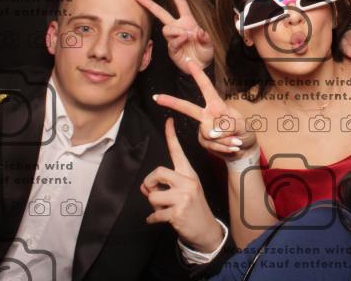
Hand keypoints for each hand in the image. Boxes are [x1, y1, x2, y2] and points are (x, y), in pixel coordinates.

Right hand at [135, 0, 213, 71]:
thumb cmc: (204, 52)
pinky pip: (172, 41)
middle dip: (149, 4)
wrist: (202, 66)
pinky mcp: (171, 49)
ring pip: (166, 28)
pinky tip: (185, 41)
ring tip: (187, 36)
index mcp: (188, 21)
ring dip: (176, 31)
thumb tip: (198, 31)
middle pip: (161, 12)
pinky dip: (179, 40)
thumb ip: (204, 37)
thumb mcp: (208, 43)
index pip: (180, 3)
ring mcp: (174, 38)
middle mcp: (178, 27)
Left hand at [141, 118, 223, 252]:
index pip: (178, 151)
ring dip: (154, 206)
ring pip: (153, 196)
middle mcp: (188, 182)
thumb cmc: (193, 208)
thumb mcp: (183, 192)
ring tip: (164, 209)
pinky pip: (155, 214)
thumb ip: (164, 186)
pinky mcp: (178, 212)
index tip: (168, 120)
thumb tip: (144, 187)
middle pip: (158, 172)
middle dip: (149, 184)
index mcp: (189, 174)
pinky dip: (153, 219)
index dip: (171, 136)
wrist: (206, 229)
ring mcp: (184, 197)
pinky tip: (159, 220)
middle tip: (152, 192)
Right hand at [153, 60, 255, 161]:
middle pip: (188, 108)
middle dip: (172, 102)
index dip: (198, 75)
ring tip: (236, 141)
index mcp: (217, 105)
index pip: (206, 88)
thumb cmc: (244, 132)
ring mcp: (204, 128)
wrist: (244, 150)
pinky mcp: (203, 141)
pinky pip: (210, 145)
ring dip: (225, 141)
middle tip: (157, 97)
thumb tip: (210, 133)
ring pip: (208, 134)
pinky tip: (232, 147)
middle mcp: (208, 115)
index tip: (189, 62)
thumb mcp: (241, 126)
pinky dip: (223, 148)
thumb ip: (227, 127)